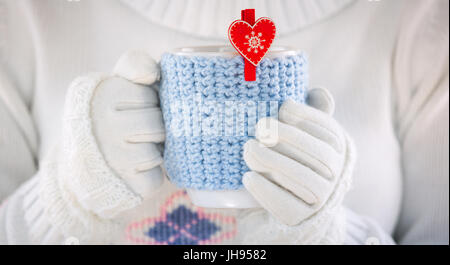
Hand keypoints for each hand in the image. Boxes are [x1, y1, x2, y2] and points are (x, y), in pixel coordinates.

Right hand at [30, 51, 164, 242]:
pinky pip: (156, 178)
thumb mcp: (112, 84)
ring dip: (151, 153)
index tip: (129, 106)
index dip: (147, 101)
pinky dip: (149, 177)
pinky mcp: (124, 184)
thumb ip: (134, 65)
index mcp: (100, 92)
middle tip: (131, 133)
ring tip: (128, 152)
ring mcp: (113, 157)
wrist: (79, 170)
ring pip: (158, 152)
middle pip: (158, 123)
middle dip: (152, 128)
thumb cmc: (105, 120)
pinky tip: (128, 172)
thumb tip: (153, 73)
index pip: (150, 93)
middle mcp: (102, 123)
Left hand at [241, 87, 354, 242]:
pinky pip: (285, 205)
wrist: (292, 199)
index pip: (328, 131)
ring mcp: (320, 199)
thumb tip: (317, 92)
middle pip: (317, 154)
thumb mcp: (306, 135)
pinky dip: (265, 190)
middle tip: (259, 127)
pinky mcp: (300, 217)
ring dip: (271, 161)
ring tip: (248, 148)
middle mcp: (335, 175)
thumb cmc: (296, 155)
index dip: (307, 116)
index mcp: (338, 150)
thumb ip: (313, 113)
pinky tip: (248, 177)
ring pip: (301, 179)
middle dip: (287, 136)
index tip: (283, 108)